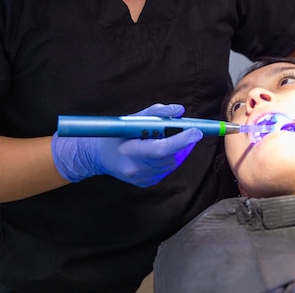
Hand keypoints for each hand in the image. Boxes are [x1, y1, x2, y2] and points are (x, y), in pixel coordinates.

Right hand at [51, 103, 202, 187]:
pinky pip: (166, 170)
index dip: (180, 140)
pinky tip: (163, 149)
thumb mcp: (133, 118)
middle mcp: (136, 169)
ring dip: (179, 150)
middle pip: (169, 157)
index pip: (160, 149)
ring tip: (175, 137)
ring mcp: (141, 179)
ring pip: (171, 164)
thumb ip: (157, 113)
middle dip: (184, 143)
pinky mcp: (146, 184)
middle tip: (191, 130)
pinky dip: (171, 158)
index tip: (196, 131)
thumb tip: (179, 111)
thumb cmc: (117, 133)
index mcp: (129, 151)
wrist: (99, 156)